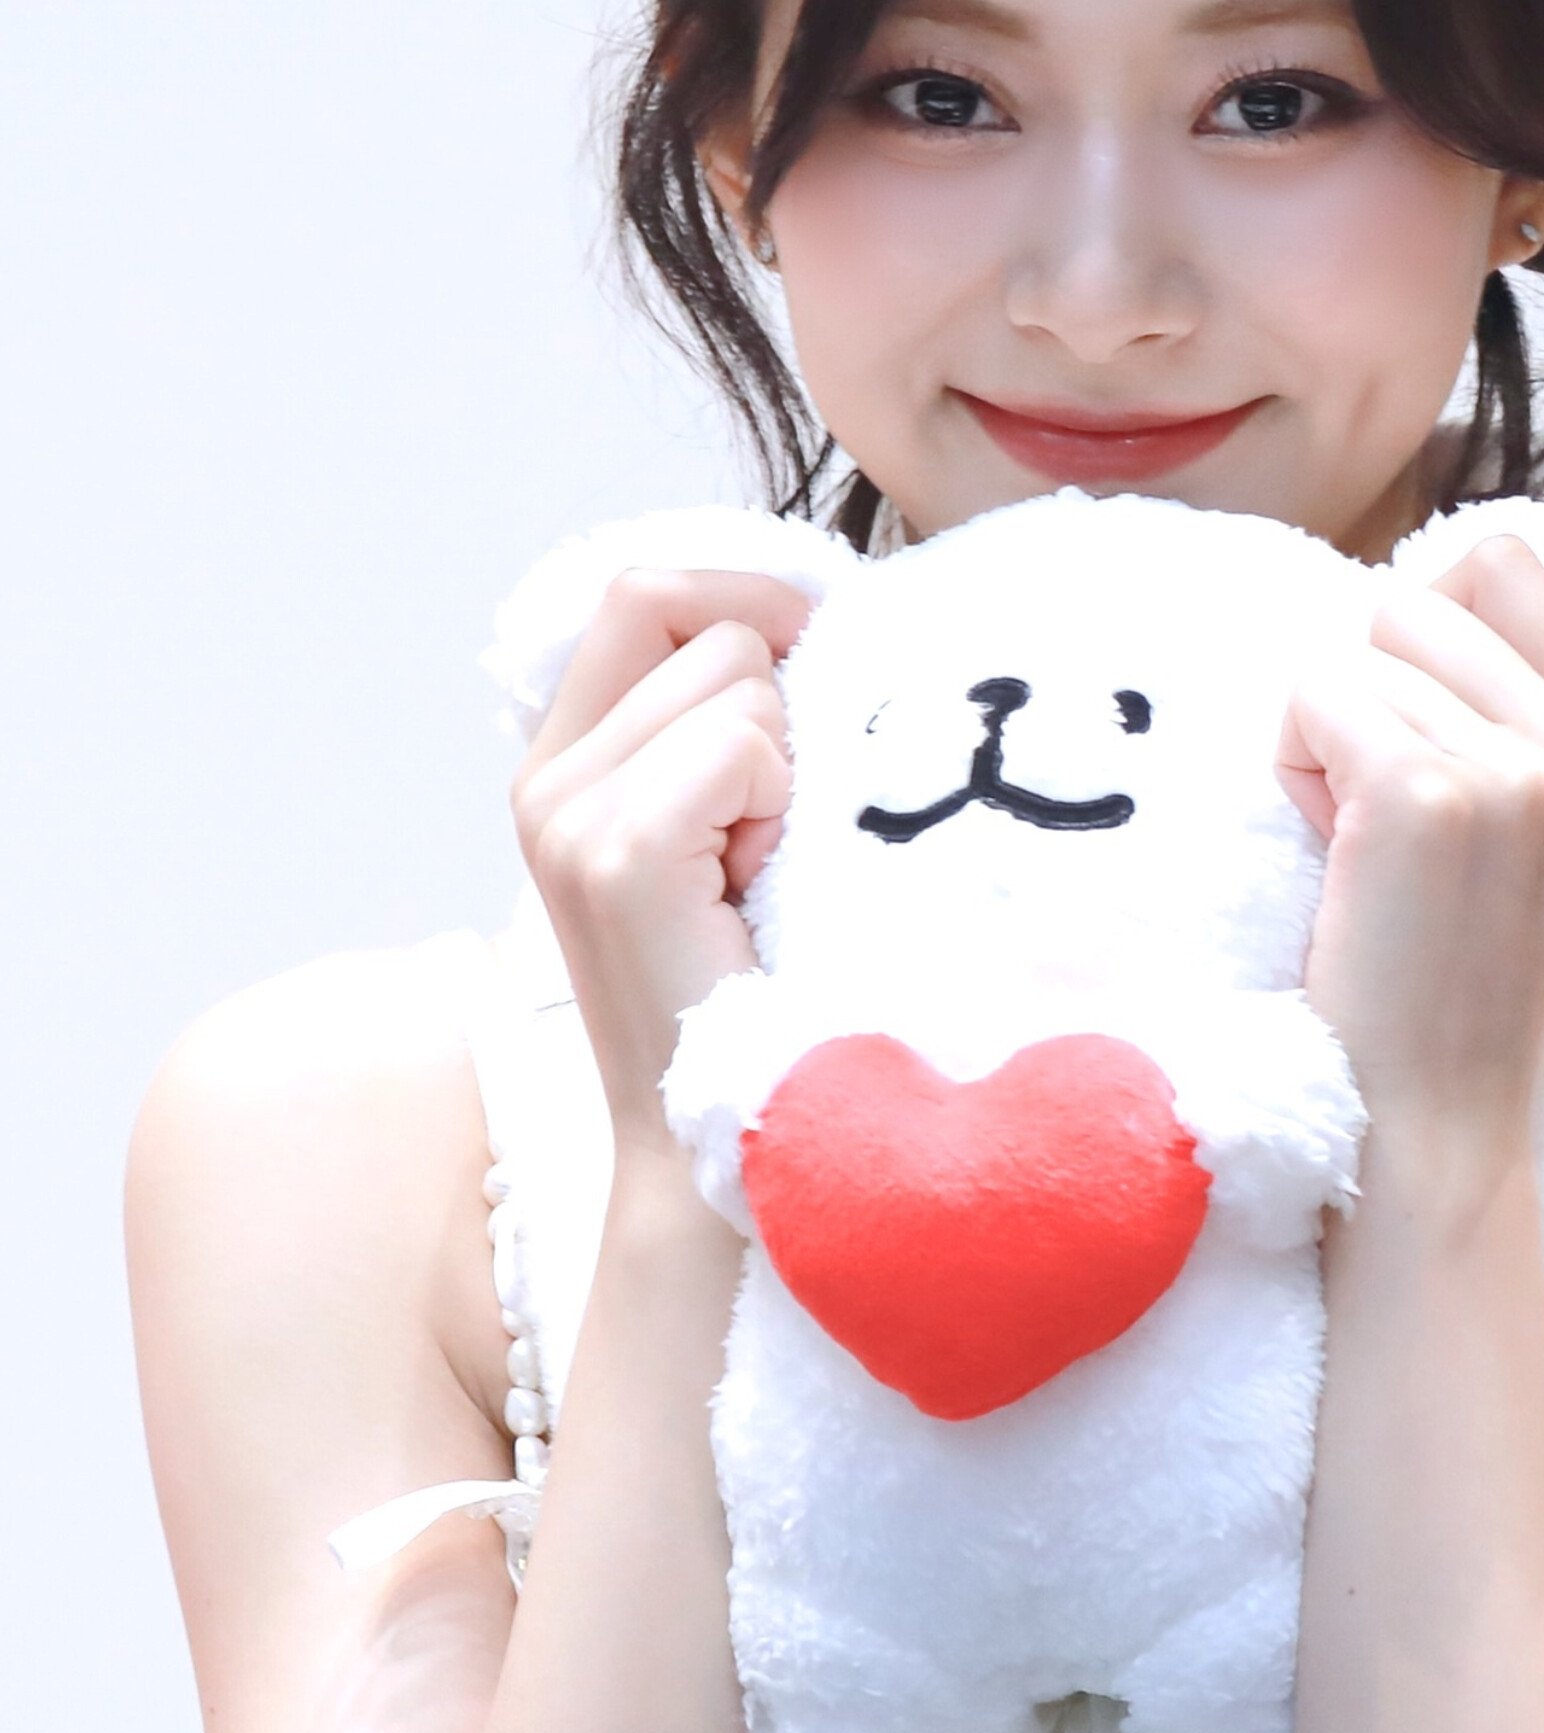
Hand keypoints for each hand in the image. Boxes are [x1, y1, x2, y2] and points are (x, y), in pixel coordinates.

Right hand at [512, 570, 813, 1149]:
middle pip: (699, 619)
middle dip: (774, 703)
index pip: (644, 591)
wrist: (713, 1140)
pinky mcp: (613, 855)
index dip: (742, 601)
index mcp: (562, 761)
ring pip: (736, 675)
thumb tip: (810, 608)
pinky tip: (755, 883)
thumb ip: (723, 717)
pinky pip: (742, 743)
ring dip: (783, 763)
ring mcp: (567, 815)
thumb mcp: (728, 823)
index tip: (805, 673)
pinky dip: (777, 803)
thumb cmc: (751, 979)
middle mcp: (546, 781)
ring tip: (758, 865)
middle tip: (764, 829)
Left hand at [1279, 537, 1543, 1168]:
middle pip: (1410, 603)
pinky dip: (1294, 763)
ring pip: (1352, 654)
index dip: (1426, 621)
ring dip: (1325, 740)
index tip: (1416, 721)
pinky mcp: (1423, 791)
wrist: (1437, 1107)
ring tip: (1365, 846)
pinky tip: (1333, 849)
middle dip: (1369, 690)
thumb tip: (1412, 594)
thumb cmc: (1450, 959)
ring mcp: (1510, 766)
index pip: (1504, 561)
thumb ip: (1505, 707)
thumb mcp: (1527, 817)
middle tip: (1384, 811)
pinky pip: (1312, 696)